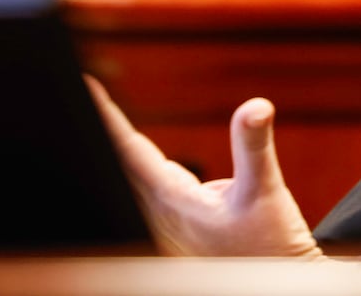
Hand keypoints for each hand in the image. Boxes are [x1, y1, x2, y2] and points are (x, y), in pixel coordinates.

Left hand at [86, 76, 323, 257]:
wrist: (276, 285)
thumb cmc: (270, 247)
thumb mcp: (265, 191)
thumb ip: (254, 146)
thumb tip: (256, 106)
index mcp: (171, 201)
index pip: (128, 149)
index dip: (106, 115)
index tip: (86, 86)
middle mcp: (159, 214)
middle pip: (120, 164)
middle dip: (103, 128)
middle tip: (84, 90)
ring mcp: (166, 224)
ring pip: (129, 179)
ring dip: (117, 149)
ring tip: (100, 118)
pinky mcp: (178, 228)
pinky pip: (144, 190)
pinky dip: (134, 166)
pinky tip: (132, 158)